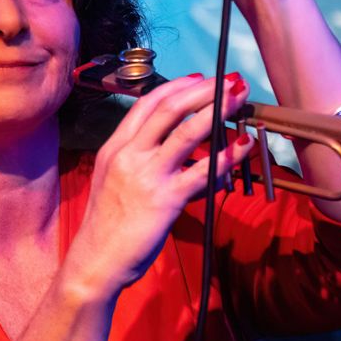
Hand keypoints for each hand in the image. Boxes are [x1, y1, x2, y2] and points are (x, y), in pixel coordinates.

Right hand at [65, 72, 252, 297]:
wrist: (96, 261)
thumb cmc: (108, 226)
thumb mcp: (115, 182)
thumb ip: (141, 162)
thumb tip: (181, 154)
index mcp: (115, 149)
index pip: (146, 105)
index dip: (175, 88)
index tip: (198, 78)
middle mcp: (129, 155)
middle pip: (169, 110)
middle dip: (202, 90)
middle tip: (228, 79)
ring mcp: (147, 176)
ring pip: (186, 133)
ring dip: (217, 110)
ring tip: (239, 96)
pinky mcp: (165, 200)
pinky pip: (202, 173)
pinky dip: (226, 156)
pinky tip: (243, 147)